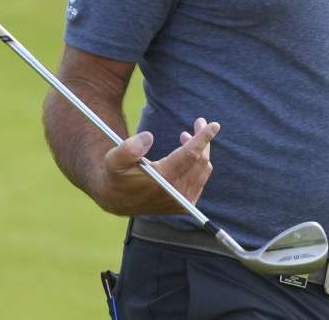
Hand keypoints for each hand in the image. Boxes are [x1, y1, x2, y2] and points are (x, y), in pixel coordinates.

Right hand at [94, 117, 219, 215]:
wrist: (117, 200)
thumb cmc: (116, 174)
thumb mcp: (114, 159)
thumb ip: (129, 148)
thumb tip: (148, 137)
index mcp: (163, 180)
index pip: (190, 155)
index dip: (203, 138)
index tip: (214, 125)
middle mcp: (176, 193)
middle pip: (200, 160)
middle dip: (202, 139)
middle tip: (198, 122)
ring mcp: (182, 201)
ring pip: (203, 169)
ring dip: (200, 150)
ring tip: (185, 137)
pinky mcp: (185, 204)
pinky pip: (201, 179)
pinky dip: (198, 164)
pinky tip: (186, 155)